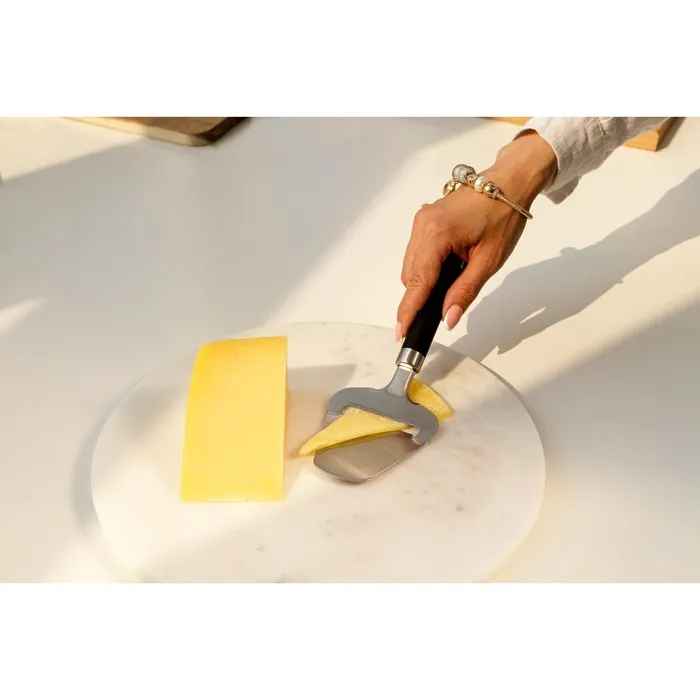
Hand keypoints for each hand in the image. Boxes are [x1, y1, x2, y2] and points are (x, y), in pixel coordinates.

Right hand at [396, 131, 557, 339]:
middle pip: (411, 276)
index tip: (402, 331)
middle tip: (439, 311)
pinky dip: (427, 267)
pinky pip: (417, 253)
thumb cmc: (503, 216)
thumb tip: (449, 318)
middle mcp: (422, 225)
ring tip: (452, 282)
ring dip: (425, 282)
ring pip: (412, 266)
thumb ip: (465, 292)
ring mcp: (421, 221)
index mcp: (437, 234)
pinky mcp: (424, 220)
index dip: (409, 310)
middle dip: (420, 297)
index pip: (418, 282)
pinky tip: (447, 268)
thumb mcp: (488, 261)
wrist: (508, 183)